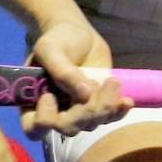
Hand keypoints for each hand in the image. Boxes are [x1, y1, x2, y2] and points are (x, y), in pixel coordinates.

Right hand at [21, 20, 130, 138]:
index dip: (45, 119)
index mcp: (34, 102)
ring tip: (111, 81)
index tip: (51, 95)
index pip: (34, 128)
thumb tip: (84, 95)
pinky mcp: (98, 106)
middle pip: (68, 128)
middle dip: (84, 111)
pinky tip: (126, 101)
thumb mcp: (51, 49)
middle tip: (93, 84)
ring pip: (91, 124)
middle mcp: (55, 112)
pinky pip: (108, 118)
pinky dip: (118, 111)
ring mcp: (78, 111)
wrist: (78, 33)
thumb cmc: (57, 39)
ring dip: (103, 106)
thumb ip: (62, 71)